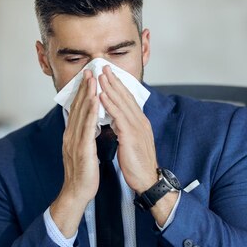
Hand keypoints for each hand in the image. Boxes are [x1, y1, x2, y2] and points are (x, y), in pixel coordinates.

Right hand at [50, 69, 99, 236]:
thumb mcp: (83, 151)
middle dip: (84, 88)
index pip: (77, 110)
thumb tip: (90, 125)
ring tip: (93, 79)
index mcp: (72, 135)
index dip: (83, 93)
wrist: (77, 193)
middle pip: (77, 107)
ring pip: (81, 114)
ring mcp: (74, 142)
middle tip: (90, 70)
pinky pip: (87, 127)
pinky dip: (91, 112)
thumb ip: (85, 136)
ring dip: (87, 95)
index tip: (89, 78)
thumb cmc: (83, 174)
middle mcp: (70, 135)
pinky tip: (96, 100)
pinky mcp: (81, 149)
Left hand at [98, 65, 157, 193]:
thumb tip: (116, 120)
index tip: (108, 75)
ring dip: (110, 88)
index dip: (118, 86)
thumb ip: (125, 128)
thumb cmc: (137, 164)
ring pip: (122, 103)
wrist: (146, 179)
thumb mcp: (131, 142)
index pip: (127, 100)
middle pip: (125, 96)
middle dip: (114, 81)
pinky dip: (110, 104)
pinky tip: (101, 96)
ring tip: (100, 76)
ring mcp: (137, 127)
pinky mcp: (131, 135)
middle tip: (103, 68)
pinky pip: (118, 116)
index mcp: (139, 123)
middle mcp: (140, 121)